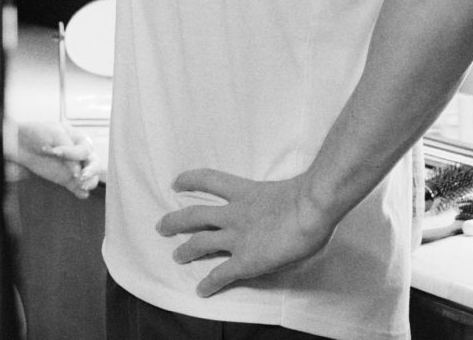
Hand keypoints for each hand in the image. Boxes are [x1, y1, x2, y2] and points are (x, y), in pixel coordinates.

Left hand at [14, 122, 101, 198]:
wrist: (20, 143)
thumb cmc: (38, 133)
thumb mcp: (55, 134)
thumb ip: (69, 151)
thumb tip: (78, 171)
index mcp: (80, 139)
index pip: (85, 150)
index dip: (72, 153)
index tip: (55, 152)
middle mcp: (80, 154)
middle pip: (95, 165)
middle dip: (91, 171)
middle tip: (81, 177)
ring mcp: (73, 168)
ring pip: (90, 179)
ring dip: (88, 183)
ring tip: (81, 186)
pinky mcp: (66, 179)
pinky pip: (78, 188)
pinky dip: (81, 192)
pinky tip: (81, 194)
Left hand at [155, 168, 336, 296]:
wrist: (310, 210)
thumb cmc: (309, 197)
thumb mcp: (287, 189)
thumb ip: (279, 197)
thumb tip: (288, 205)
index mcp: (245, 192)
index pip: (209, 180)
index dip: (190, 180)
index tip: (176, 182)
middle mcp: (234, 214)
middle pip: (195, 215)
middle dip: (176, 220)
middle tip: (162, 226)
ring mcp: (237, 238)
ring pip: (201, 242)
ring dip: (186, 250)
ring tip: (176, 256)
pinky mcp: (245, 261)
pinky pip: (222, 274)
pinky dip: (210, 284)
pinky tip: (202, 291)